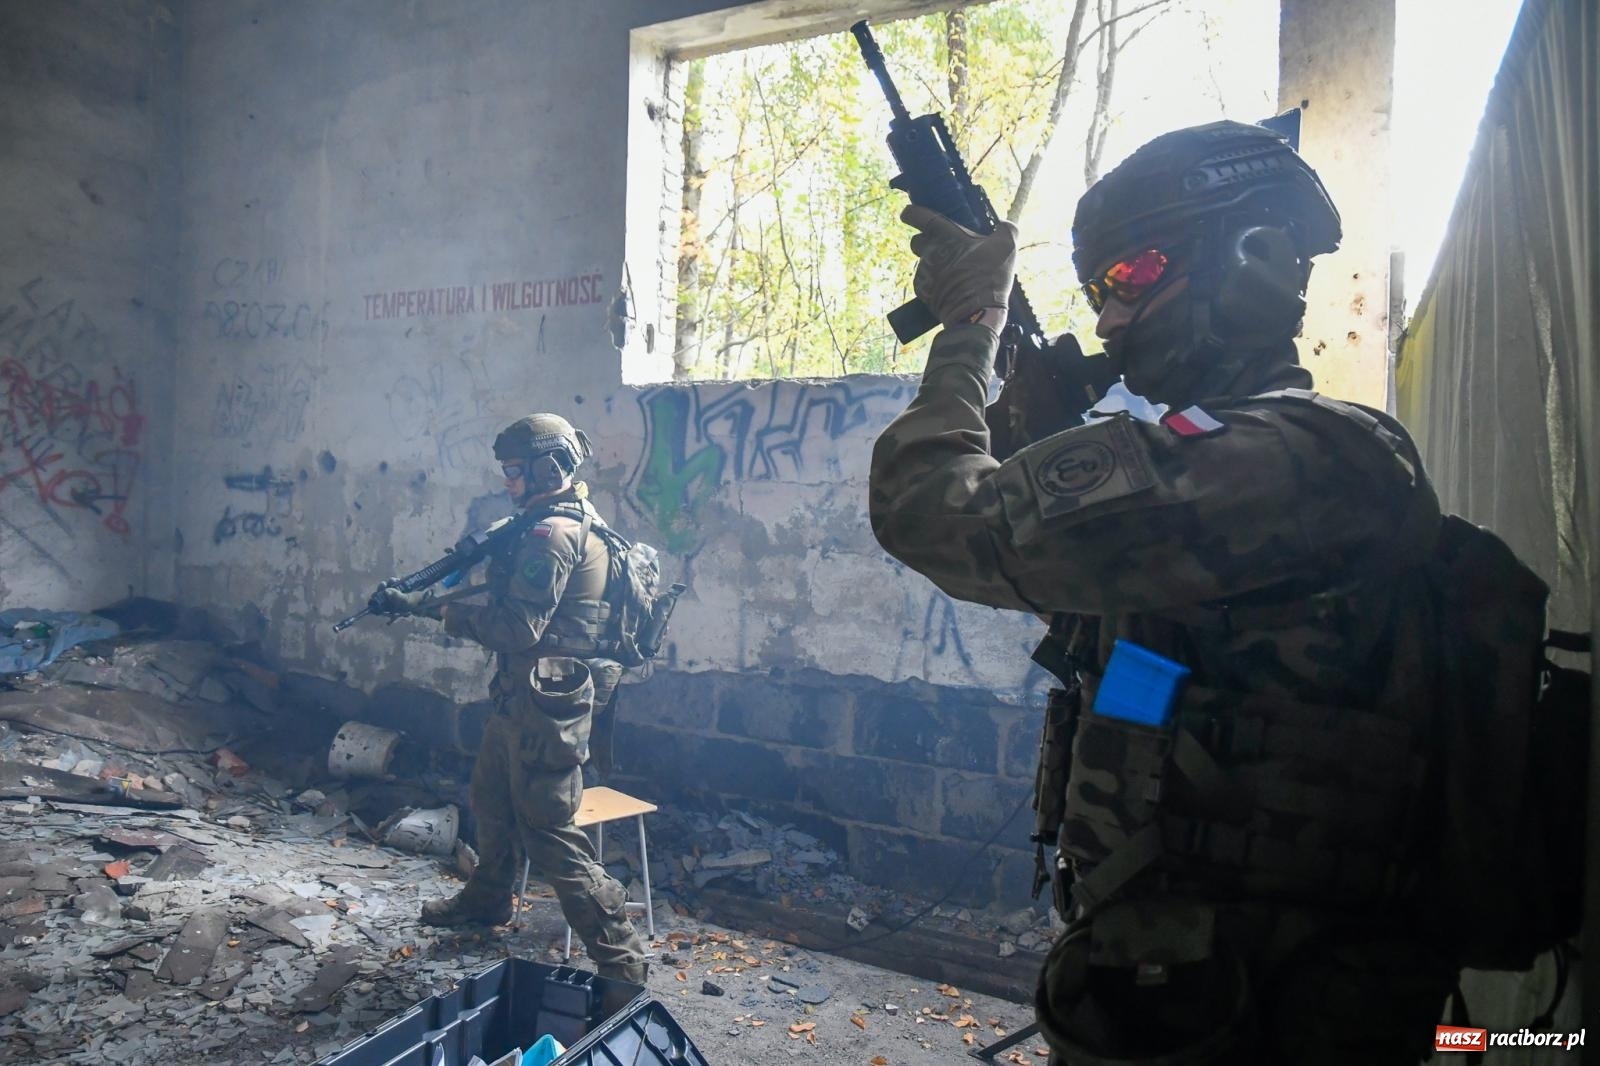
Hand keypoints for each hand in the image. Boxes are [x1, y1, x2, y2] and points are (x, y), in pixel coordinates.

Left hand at [368, 583, 439, 618]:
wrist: (430, 599)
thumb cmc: (418, 602)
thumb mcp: (406, 600)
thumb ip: (396, 596)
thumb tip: (385, 591)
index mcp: (391, 610)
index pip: (378, 607)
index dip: (374, 601)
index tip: (375, 594)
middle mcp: (392, 604)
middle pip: (381, 597)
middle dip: (381, 590)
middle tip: (383, 584)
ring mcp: (397, 597)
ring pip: (387, 590)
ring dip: (388, 584)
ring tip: (392, 580)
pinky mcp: (401, 590)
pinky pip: (393, 586)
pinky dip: (393, 582)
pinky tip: (396, 579)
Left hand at [900, 204, 1016, 329]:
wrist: (976, 314)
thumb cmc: (989, 276)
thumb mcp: (1007, 245)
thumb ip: (1005, 228)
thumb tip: (1004, 224)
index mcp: (944, 235)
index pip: (917, 216)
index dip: (911, 212)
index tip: (908, 213)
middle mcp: (929, 252)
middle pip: (916, 241)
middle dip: (925, 241)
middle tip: (945, 247)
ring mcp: (924, 273)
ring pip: (924, 263)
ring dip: (936, 264)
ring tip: (956, 272)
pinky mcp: (923, 292)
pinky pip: (926, 282)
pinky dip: (935, 283)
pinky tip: (952, 288)